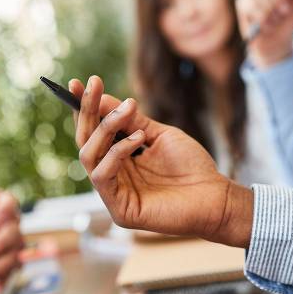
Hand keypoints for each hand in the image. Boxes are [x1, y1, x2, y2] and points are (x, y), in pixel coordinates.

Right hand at [69, 76, 252, 246]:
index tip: (76, 83)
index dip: (83, 109)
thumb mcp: (158, 134)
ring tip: (128, 109)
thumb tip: (103, 97)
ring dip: (105, 127)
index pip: (92, 133)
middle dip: (88, 110)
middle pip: (84, 141)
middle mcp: (112, 176)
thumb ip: (131, 120)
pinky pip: (102, 176)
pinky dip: (117, 152)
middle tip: (94, 84)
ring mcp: (113, 194)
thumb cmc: (192, 166)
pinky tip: (139, 138)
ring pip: (88, 156)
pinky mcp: (119, 210)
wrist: (216, 195)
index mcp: (119, 160)